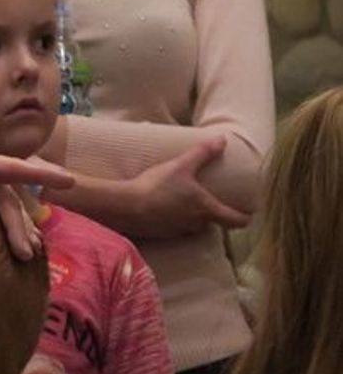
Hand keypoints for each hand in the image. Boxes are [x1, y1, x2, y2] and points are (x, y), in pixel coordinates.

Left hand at [0, 146, 75, 258]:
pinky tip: (18, 251)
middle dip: (22, 224)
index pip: (8, 170)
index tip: (67, 182)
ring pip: (8, 212)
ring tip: (27, 255)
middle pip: (9, 201)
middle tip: (28, 251)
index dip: (38, 175)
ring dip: (20, 232)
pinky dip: (9, 234)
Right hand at [123, 138, 249, 238]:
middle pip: (212, 223)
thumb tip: (223, 139)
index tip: (249, 214)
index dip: (245, 217)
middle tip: (209, 202)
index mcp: (206, 209)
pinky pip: (172, 228)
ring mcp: (177, 232)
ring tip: (183, 204)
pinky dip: (171, 220)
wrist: (125, 207)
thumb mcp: (181, 166)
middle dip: (212, 214)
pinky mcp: (160, 234)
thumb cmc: (157, 187)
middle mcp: (195, 224)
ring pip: (191, 226)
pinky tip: (161, 209)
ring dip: (191, 217)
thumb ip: (203, 153)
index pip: (236, 221)